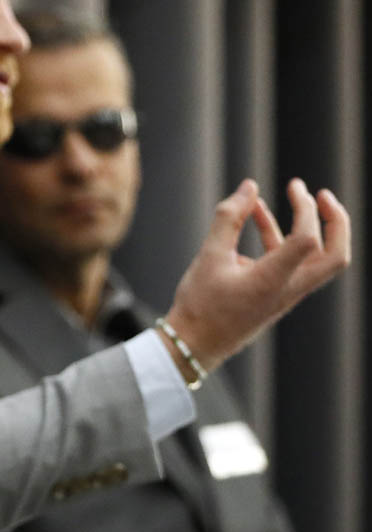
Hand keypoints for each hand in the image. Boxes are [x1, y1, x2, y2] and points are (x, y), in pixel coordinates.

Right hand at [164, 178, 349, 372]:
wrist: (195, 344)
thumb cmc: (200, 304)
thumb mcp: (208, 255)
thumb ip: (229, 218)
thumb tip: (250, 187)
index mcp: (272, 281)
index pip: (308, 241)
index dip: (305, 210)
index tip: (290, 188)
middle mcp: (288, 289)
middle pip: (336, 256)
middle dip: (336, 221)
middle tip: (320, 194)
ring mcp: (285, 293)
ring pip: (316, 258)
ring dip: (308, 225)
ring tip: (288, 194)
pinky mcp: (275, 294)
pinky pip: (290, 262)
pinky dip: (281, 236)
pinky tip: (256, 217)